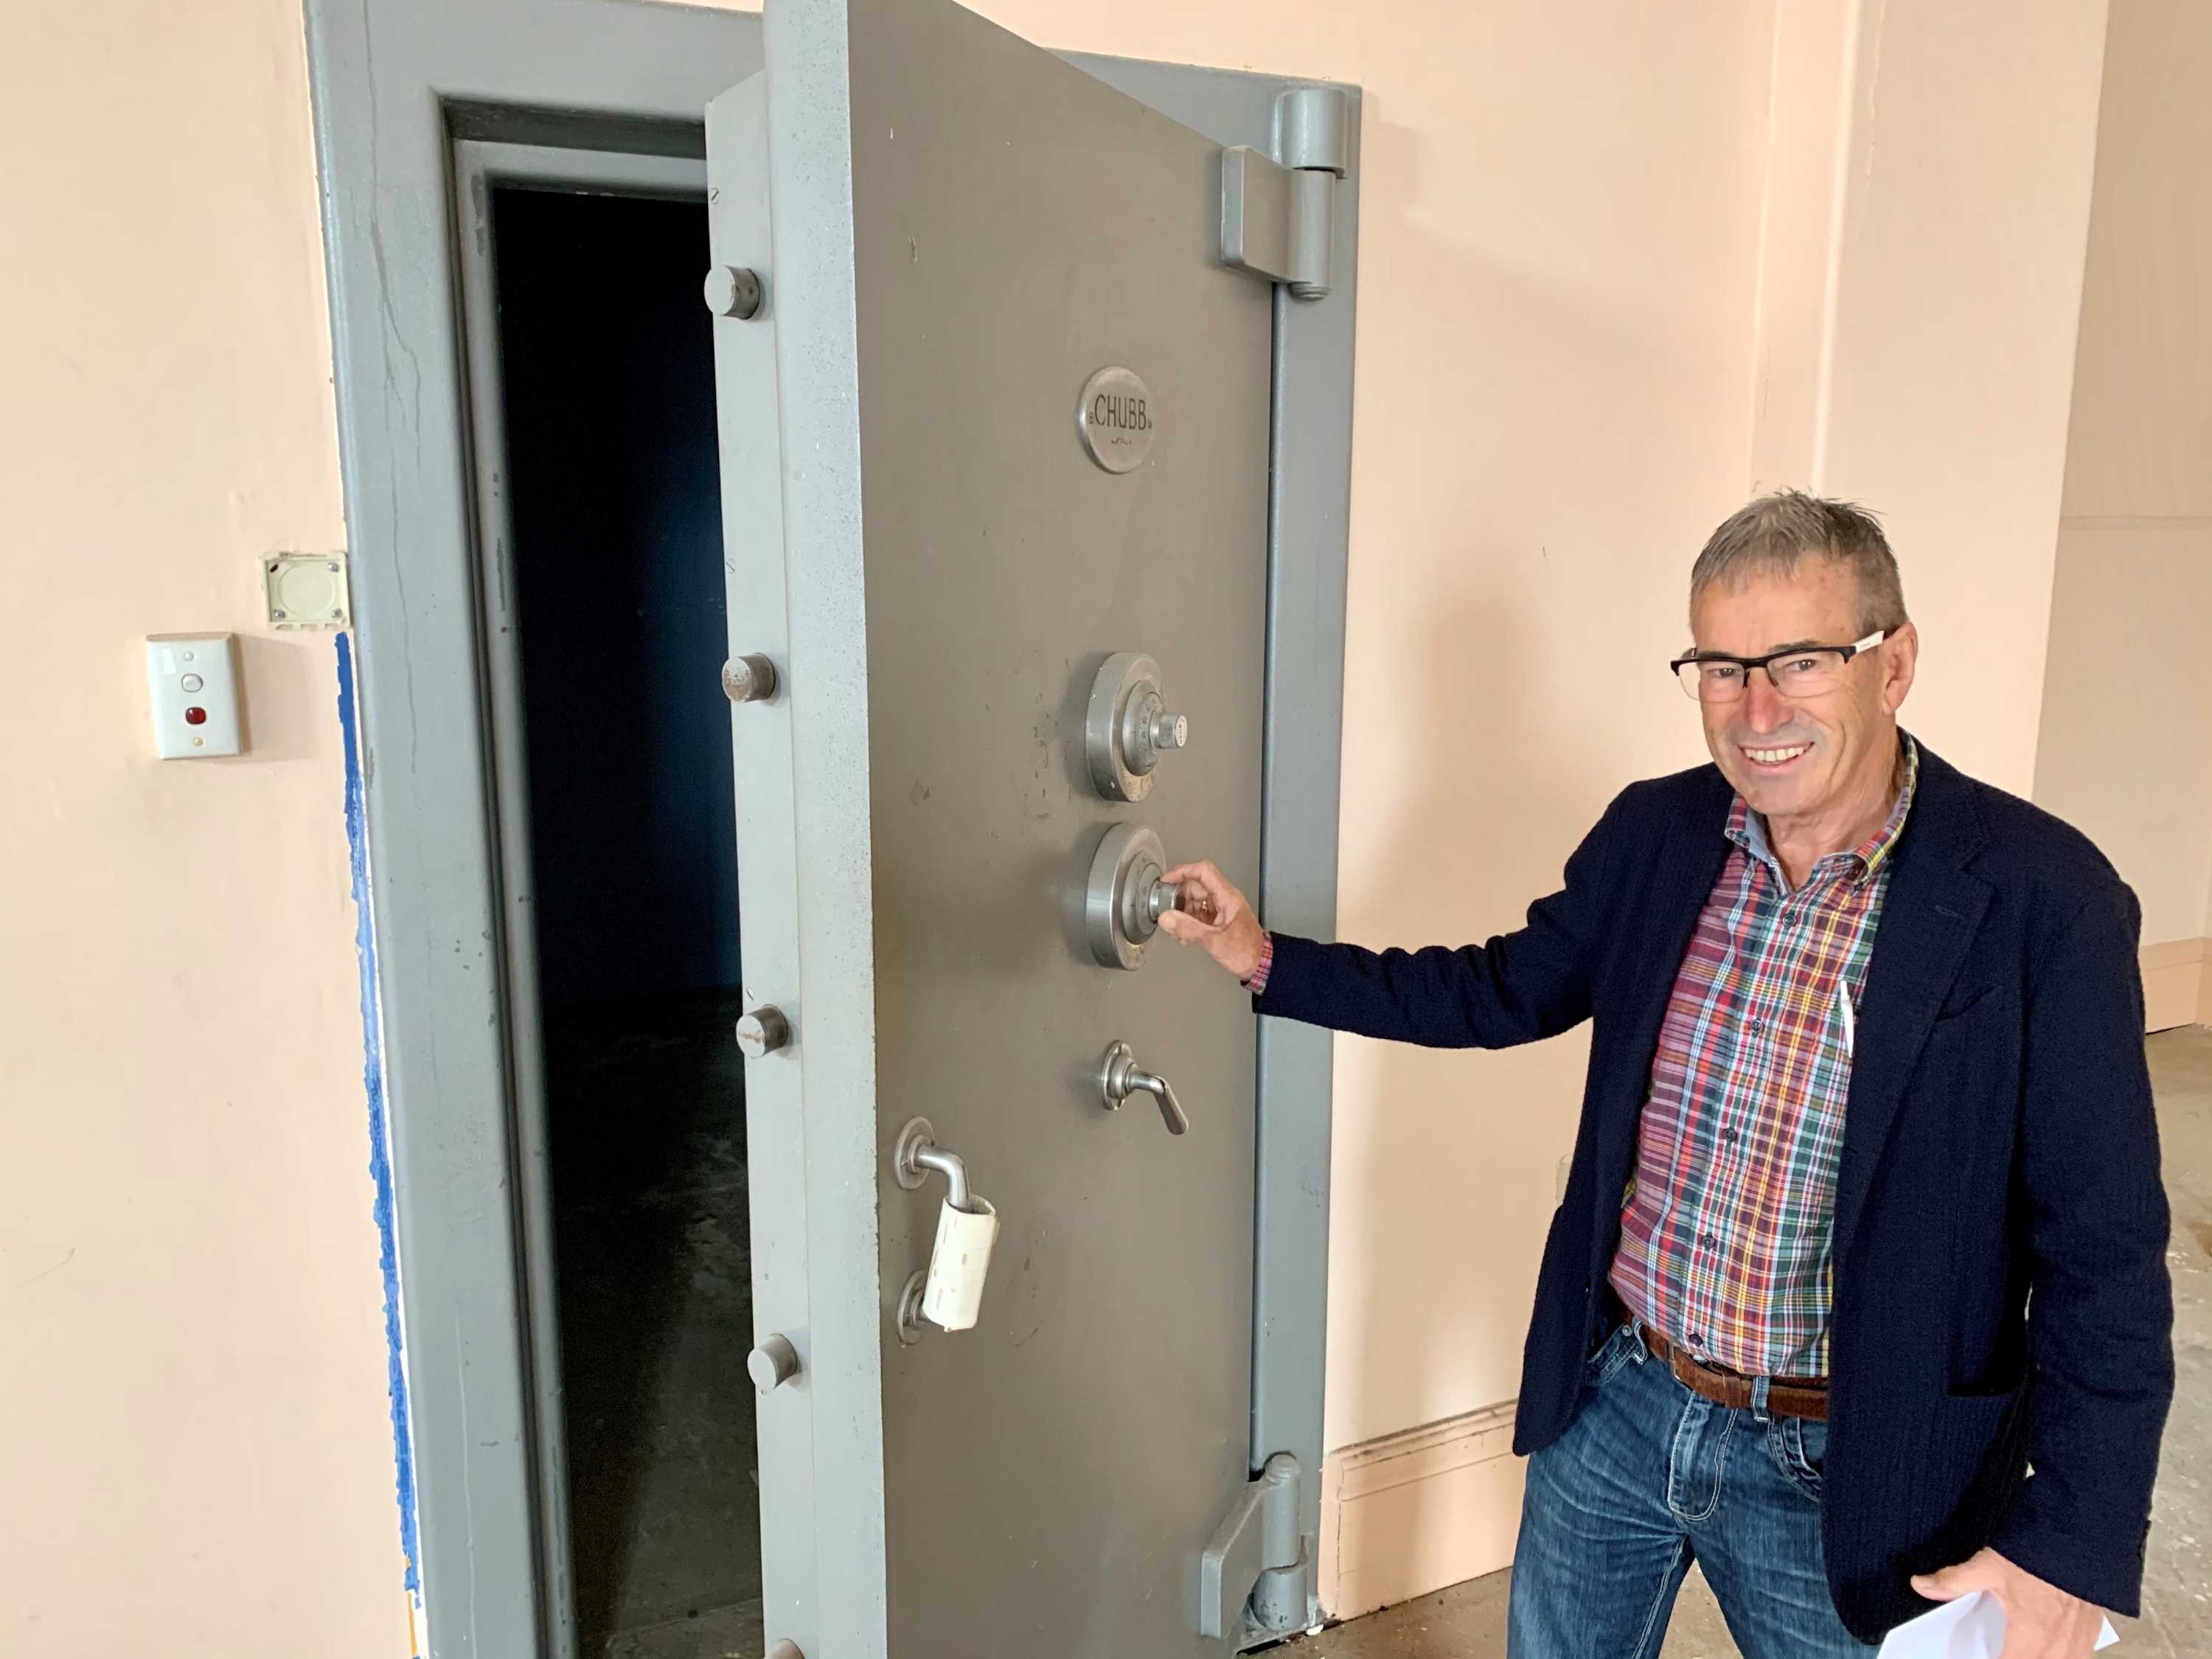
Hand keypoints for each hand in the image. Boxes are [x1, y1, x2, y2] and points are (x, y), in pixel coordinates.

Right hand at [1155, 860, 1266, 981]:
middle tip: (1167, 911)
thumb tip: (1166, 918)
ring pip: (1196, 900)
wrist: (1259, 963)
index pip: (1204, 871)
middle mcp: (1224, 898)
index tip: (1167, 880)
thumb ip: (1187, 927)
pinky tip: (1184, 934)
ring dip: (1182, 912)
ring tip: (1175, 929)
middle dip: (1179, 898)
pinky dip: (1189, 920)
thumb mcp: (1213, 940)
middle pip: (1196, 886)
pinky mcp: (1218, 919)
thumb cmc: (1245, 951)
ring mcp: (1221, 908)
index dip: (1183, 872)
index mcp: (1227, 897)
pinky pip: (1199, 912)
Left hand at [1912, 1549, 2105, 1656]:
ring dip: (2033, 1658)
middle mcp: (2058, 1651)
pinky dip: (2053, 1656)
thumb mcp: (1990, 1566)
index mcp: (2031, 1640)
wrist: (2083, 1542)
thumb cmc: (2039, 1556)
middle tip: (1991, 1648)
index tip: (1973, 1653)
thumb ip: (1954, 1581)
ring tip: (2013, 1647)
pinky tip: (2041, 1649)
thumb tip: (1921, 1585)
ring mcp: (2078, 1647)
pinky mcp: (2090, 1637)